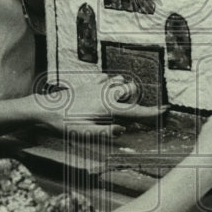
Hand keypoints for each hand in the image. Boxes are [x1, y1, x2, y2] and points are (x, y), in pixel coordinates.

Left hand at [33, 74, 164, 136]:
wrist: (46, 108)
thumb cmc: (64, 123)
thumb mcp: (84, 133)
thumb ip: (105, 132)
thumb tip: (123, 130)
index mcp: (107, 107)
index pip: (135, 111)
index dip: (151, 112)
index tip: (165, 110)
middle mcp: (105, 93)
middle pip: (131, 90)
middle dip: (136, 98)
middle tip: (131, 111)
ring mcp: (97, 85)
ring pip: (120, 82)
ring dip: (124, 90)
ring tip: (118, 102)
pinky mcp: (89, 83)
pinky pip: (107, 78)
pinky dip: (111, 84)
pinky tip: (105, 92)